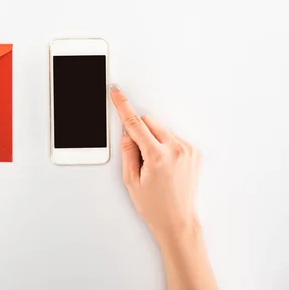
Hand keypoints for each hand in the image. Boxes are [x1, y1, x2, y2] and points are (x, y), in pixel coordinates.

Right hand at [110, 84, 201, 241]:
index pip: (135, 123)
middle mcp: (176, 150)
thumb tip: (127, 132)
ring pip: (162, 129)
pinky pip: (173, 137)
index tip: (116, 92)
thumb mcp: (130, 179)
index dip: (123, 105)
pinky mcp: (195, 152)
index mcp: (157, 156)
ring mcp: (188, 150)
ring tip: (156, 164)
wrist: (178, 220)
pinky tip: (165, 164)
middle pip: (150, 121)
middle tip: (140, 155)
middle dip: (140, 131)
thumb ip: (127, 151)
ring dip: (154, 139)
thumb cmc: (154, 205)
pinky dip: (165, 145)